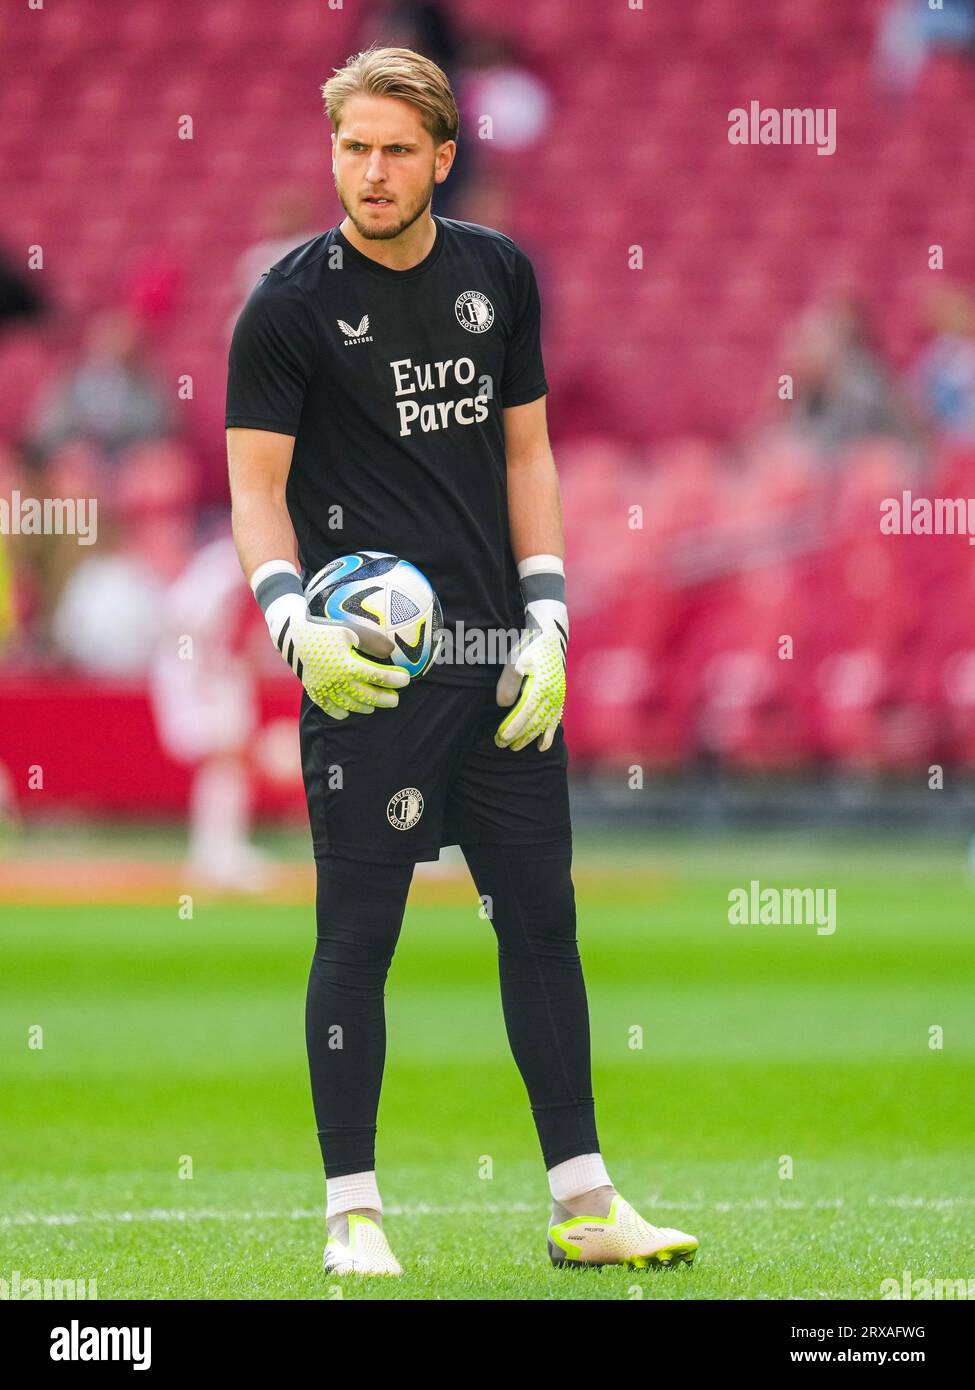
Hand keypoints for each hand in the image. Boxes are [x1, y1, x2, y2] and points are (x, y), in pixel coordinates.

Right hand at [268, 593, 408, 718]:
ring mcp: (325, 689)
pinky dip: (342, 712)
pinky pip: (330, 709)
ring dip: (366, 706)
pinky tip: (349, 711)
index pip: (377, 676)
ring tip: (375, 704)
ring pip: (351, 705)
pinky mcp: (314, 691)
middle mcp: (336, 680)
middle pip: (367, 696)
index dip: (394, 679)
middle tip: (396, 699)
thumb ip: (372, 641)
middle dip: (385, 699)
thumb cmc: (325, 628)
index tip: (407, 679)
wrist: (292, 634)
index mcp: (347, 665)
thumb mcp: (350, 630)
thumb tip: (392, 651)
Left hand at [494, 616, 566, 751]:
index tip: (500, 738)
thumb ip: (508, 684)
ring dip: (530, 738)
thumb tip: (503, 706)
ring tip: (517, 748)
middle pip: (534, 722)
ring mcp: (558, 697)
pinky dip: (548, 734)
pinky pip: (555, 720)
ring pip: (544, 724)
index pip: (524, 714)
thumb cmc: (530, 645)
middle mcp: (552, 695)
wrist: (551, 633)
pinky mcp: (559, 696)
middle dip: (518, 736)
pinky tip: (542, 746)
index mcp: (540, 688)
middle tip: (502, 745)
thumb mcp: (515, 661)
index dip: (513, 728)